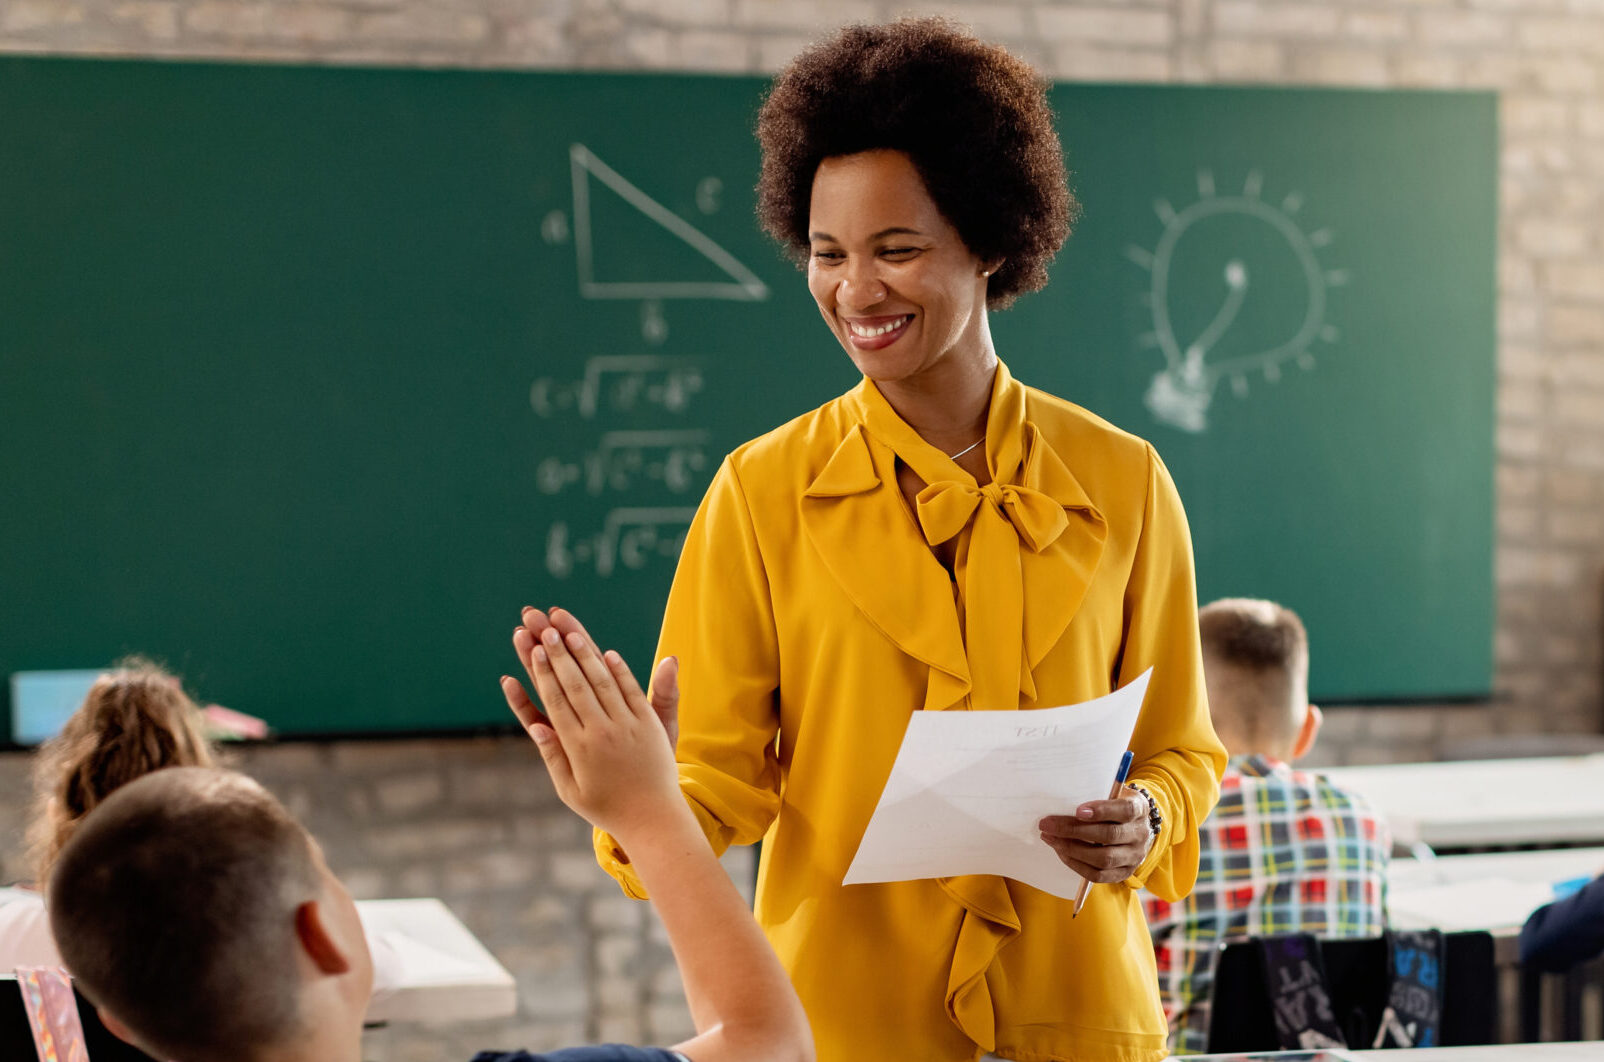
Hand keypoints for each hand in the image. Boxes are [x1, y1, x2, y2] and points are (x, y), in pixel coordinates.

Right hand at [501, 624, 680, 838]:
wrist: (653, 819)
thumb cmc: (606, 807)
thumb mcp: (570, 789)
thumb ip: (554, 755)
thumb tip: (535, 725)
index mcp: (579, 748)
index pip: (556, 700)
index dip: (543, 672)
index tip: (533, 648)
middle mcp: (603, 732)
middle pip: (576, 684)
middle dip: (558, 653)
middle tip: (544, 628)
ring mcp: (628, 725)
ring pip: (603, 682)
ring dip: (585, 654)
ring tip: (569, 631)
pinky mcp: (649, 724)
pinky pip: (633, 691)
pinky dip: (619, 671)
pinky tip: (606, 653)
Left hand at [1038, 791, 1152, 884]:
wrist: (1135, 825)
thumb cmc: (1115, 804)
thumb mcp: (1113, 792)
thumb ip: (1096, 793)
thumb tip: (1062, 797)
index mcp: (1139, 809)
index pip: (1125, 810)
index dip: (1102, 811)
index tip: (1078, 810)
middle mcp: (1140, 834)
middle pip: (1109, 836)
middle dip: (1074, 830)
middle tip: (1047, 824)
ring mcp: (1134, 856)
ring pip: (1103, 859)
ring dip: (1071, 849)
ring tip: (1050, 838)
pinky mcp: (1124, 872)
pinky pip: (1098, 875)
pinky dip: (1076, 865)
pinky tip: (1061, 852)